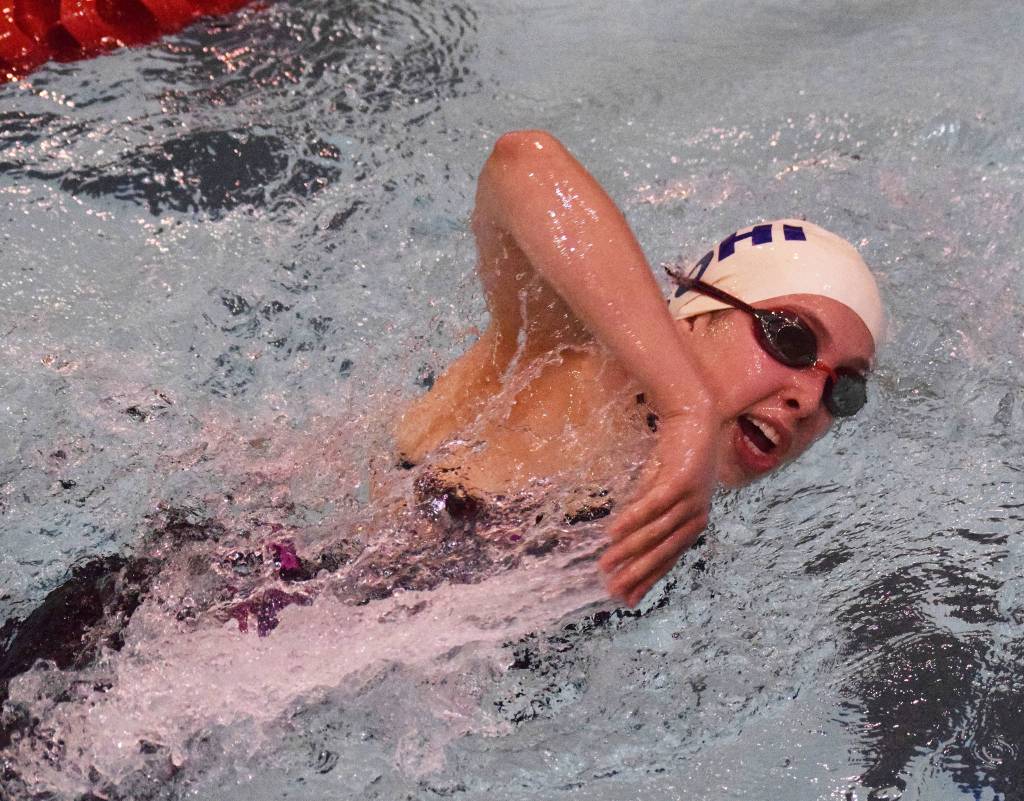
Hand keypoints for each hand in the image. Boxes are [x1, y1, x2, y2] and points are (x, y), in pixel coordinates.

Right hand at [598, 409, 718, 606]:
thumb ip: (644, 515)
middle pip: (661, 553)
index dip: (646, 580)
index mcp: (691, 525)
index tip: (625, 599)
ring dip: (628, 550)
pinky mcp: (680, 481)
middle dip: (635, 574)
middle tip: (612, 590)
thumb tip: (618, 539)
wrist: (694, 420)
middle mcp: (694, 517)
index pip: (667, 561)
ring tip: (605, 563)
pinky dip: (633, 520)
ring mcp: (690, 500)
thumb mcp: (657, 491)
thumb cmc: (675, 458)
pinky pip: (653, 506)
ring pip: (655, 533)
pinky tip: (614, 532)